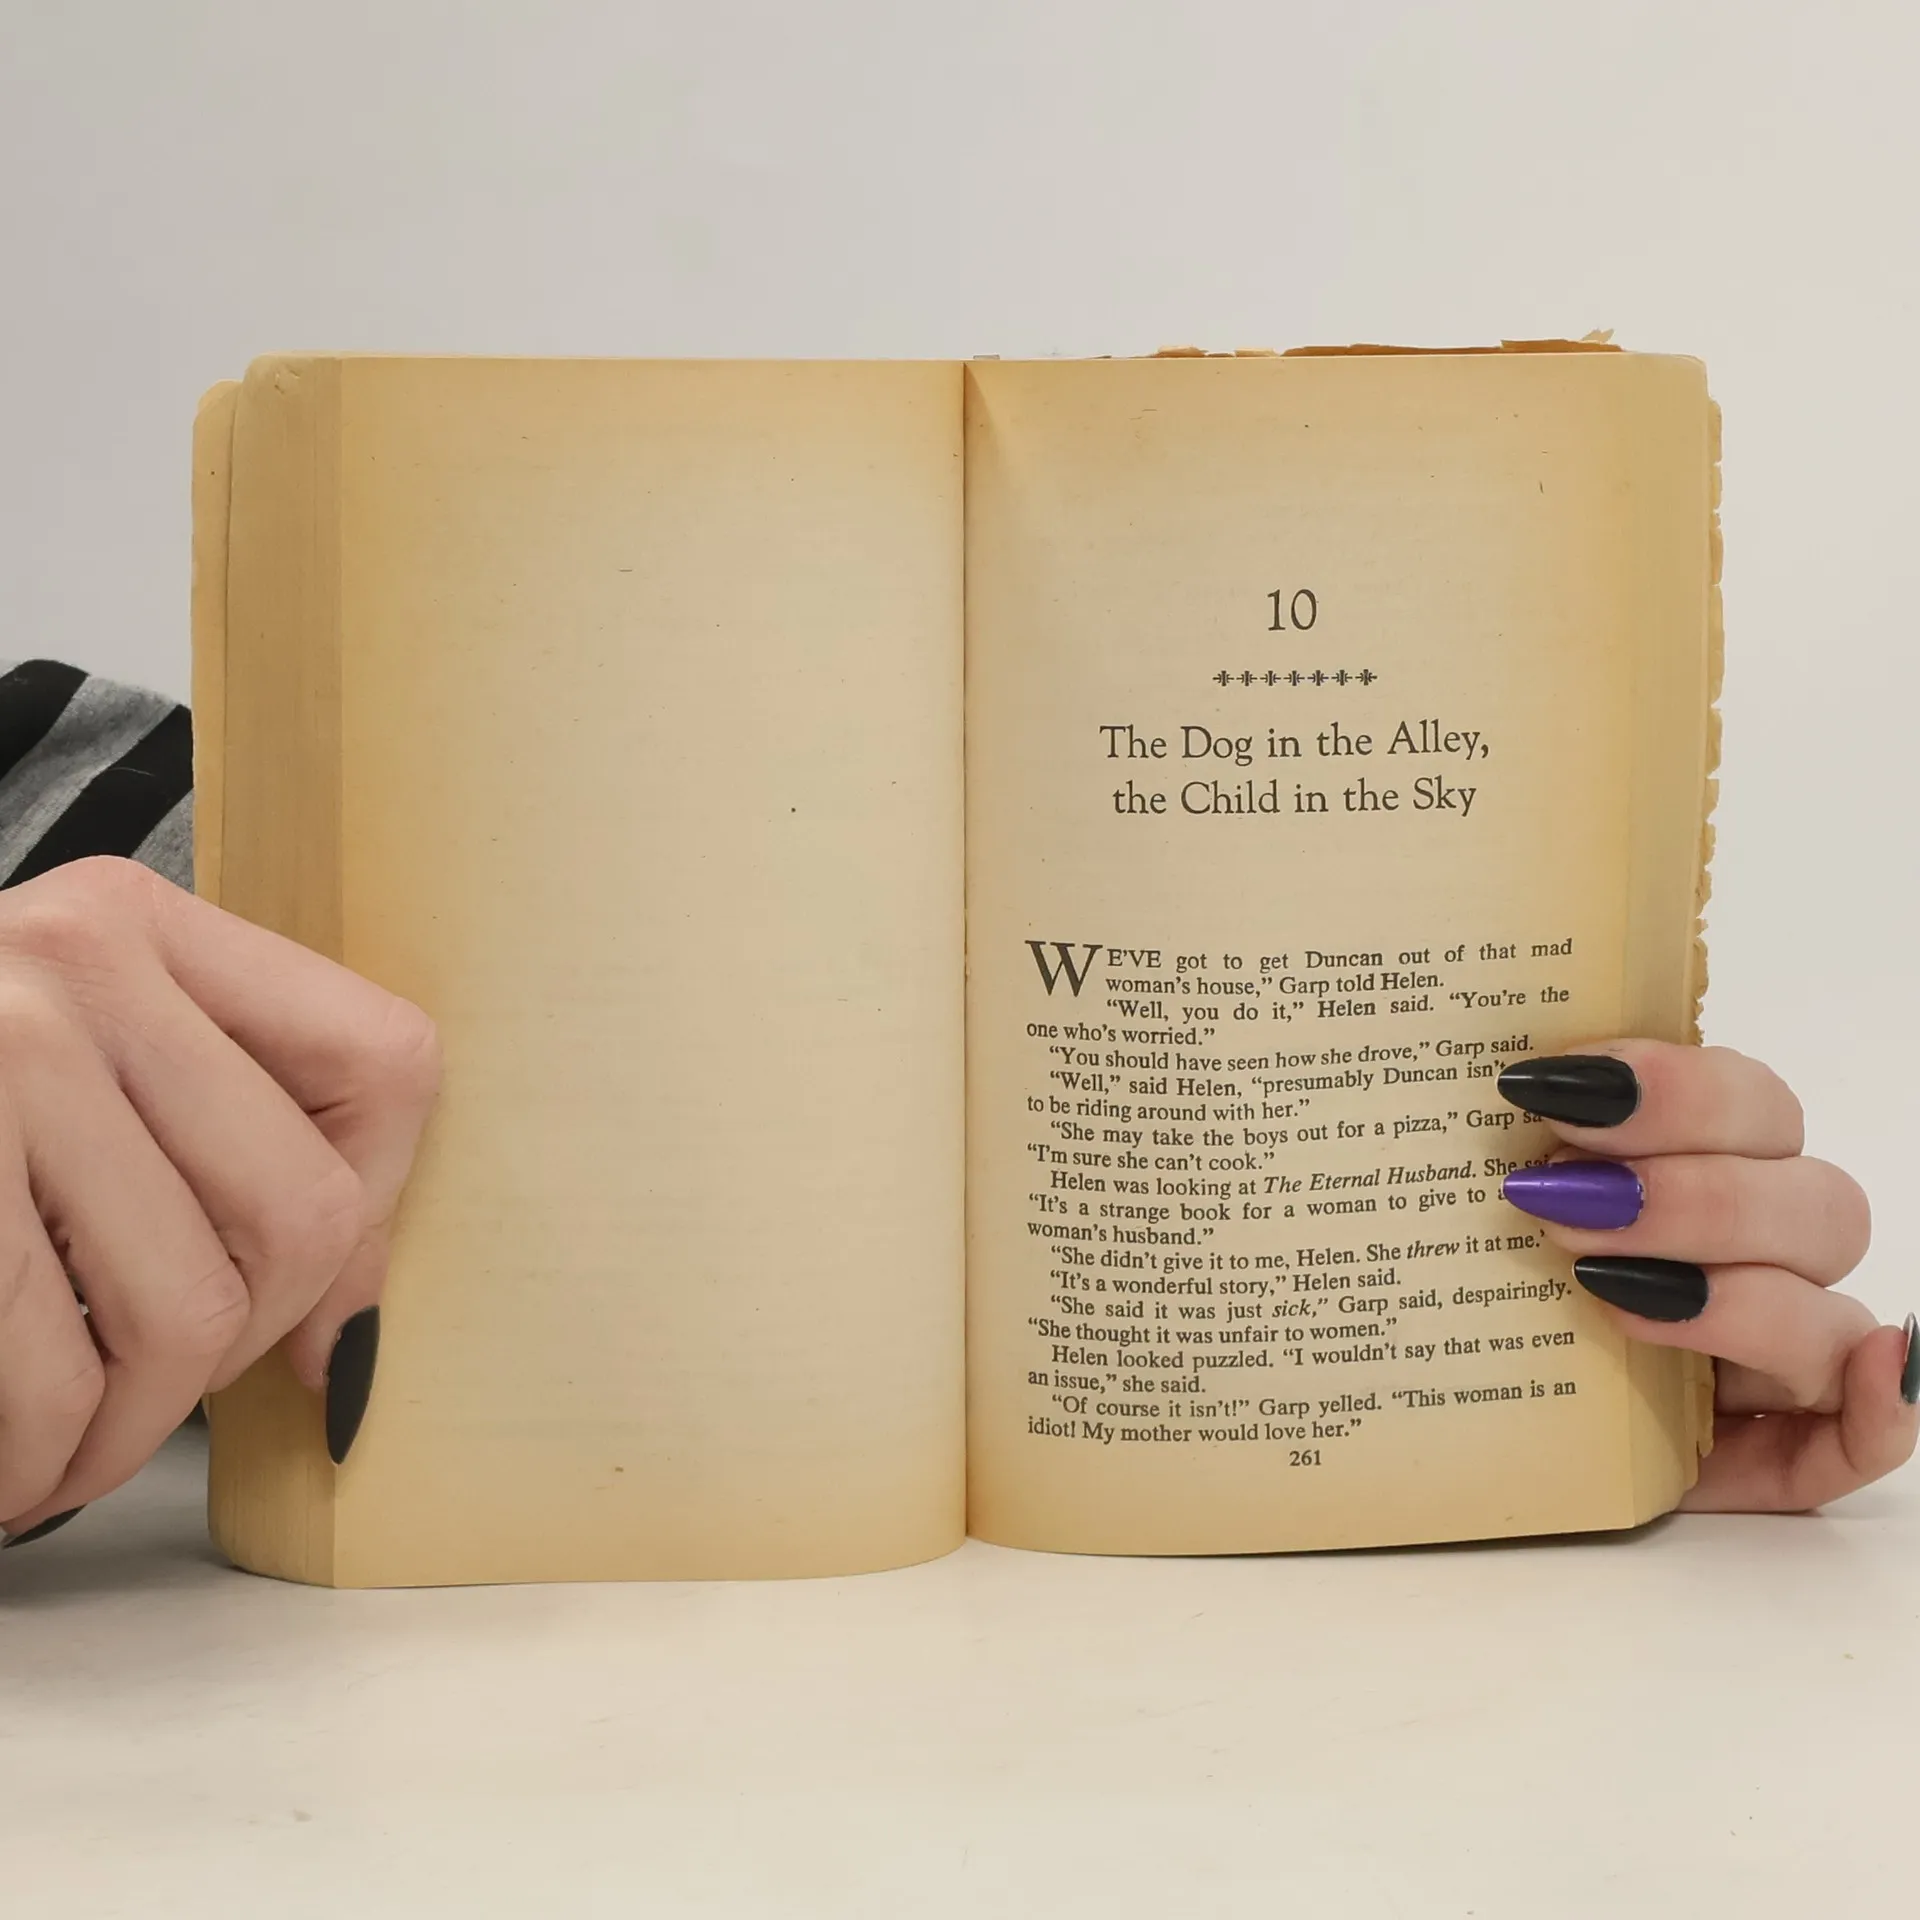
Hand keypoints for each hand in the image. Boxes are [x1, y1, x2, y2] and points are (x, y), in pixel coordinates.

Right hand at [0, 858, 438, 1542]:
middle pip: (302, 1212)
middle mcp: (68, 965)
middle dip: (242, 1348)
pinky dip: (38, 1456)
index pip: (384, 1060)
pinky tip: (12, 1465)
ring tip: (69, 1447)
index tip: (317, 1298)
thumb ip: (221, 1142)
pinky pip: (47, 1369)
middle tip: (157, 1386)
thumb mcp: (67, 1057)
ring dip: (131, 1429)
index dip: (381, 1206)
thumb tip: (352, 1338)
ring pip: (188, 1311)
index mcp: (138, 921)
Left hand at [1498, 1038, 1914, 1510]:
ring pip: (1824, 1308)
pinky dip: (1882, 1410)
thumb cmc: (1463, 1271)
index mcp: (1698, 1164)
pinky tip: (1870, 1370)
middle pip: (1806, 1198)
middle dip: (1689, 1194)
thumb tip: (1488, 1073)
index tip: (1548, 1087)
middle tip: (1557, 1198)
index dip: (1674, 1087)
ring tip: (1600, 1287)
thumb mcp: (1462, 1194)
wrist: (1444, 1398)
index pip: (1747, 1101)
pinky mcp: (1774, 1448)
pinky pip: (1862, 1437)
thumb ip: (1492, 1130)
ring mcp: (1775, 1352)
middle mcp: (1756, 1249)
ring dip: (1727, 1295)